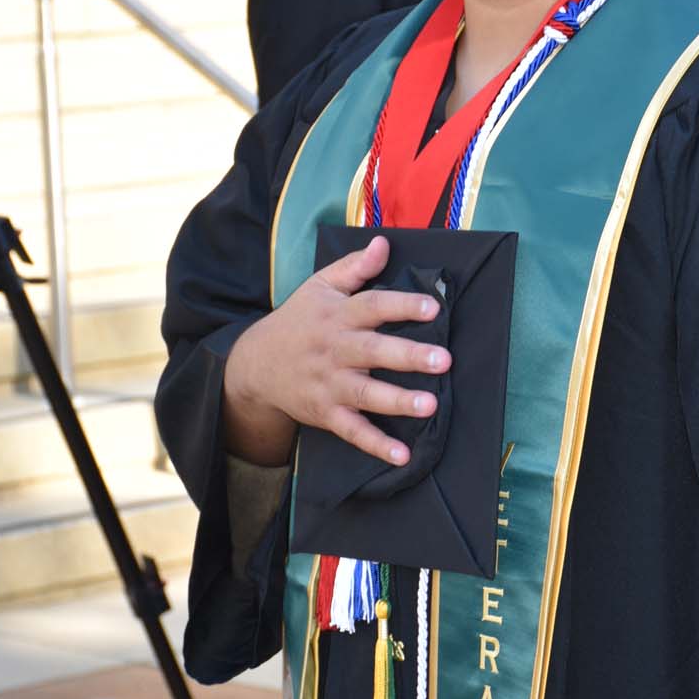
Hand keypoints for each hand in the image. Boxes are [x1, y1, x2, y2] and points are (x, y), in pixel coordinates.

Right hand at [222, 237, 452, 467]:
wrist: (255, 365)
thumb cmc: (297, 322)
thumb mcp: (319, 287)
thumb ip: (354, 267)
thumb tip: (384, 243)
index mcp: (337, 317)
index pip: (372, 307)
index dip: (402, 305)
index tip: (432, 307)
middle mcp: (335, 351)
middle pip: (374, 352)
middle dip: (408, 356)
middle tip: (443, 360)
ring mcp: (330, 385)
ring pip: (367, 394)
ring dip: (399, 401)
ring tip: (431, 405)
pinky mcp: (326, 413)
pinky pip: (353, 431)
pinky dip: (376, 445)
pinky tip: (402, 455)